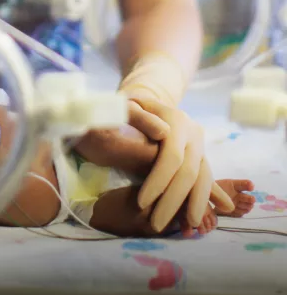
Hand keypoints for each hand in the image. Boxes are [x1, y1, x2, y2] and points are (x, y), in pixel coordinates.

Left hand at [126, 93, 234, 231]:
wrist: (148, 103)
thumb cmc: (129, 106)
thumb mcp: (127, 104)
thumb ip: (138, 115)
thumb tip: (162, 133)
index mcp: (177, 120)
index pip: (171, 156)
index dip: (158, 181)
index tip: (141, 203)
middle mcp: (194, 134)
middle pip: (189, 172)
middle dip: (174, 201)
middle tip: (156, 225)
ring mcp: (199, 146)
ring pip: (204, 179)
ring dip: (195, 205)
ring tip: (188, 228)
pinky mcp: (200, 158)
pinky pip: (205, 182)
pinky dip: (202, 201)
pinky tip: (197, 220)